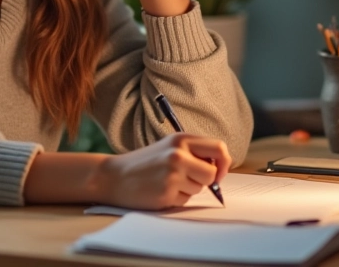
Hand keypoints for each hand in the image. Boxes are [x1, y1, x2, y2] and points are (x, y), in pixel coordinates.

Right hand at [94, 134, 231, 209]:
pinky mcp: (167, 192)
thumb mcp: (169, 147)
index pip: (219, 148)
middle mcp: (178, 153)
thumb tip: (219, 168)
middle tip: (190, 179)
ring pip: (200, 188)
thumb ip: (193, 152)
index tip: (217, 171)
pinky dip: (177, 199)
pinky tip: (161, 191)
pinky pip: (186, 200)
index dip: (223, 162)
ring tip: (168, 182)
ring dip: (188, 189)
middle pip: (212, 172)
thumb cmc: (145, 163)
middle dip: (206, 180)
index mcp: (181, 139)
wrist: (115, 176)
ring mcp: (173, 173)